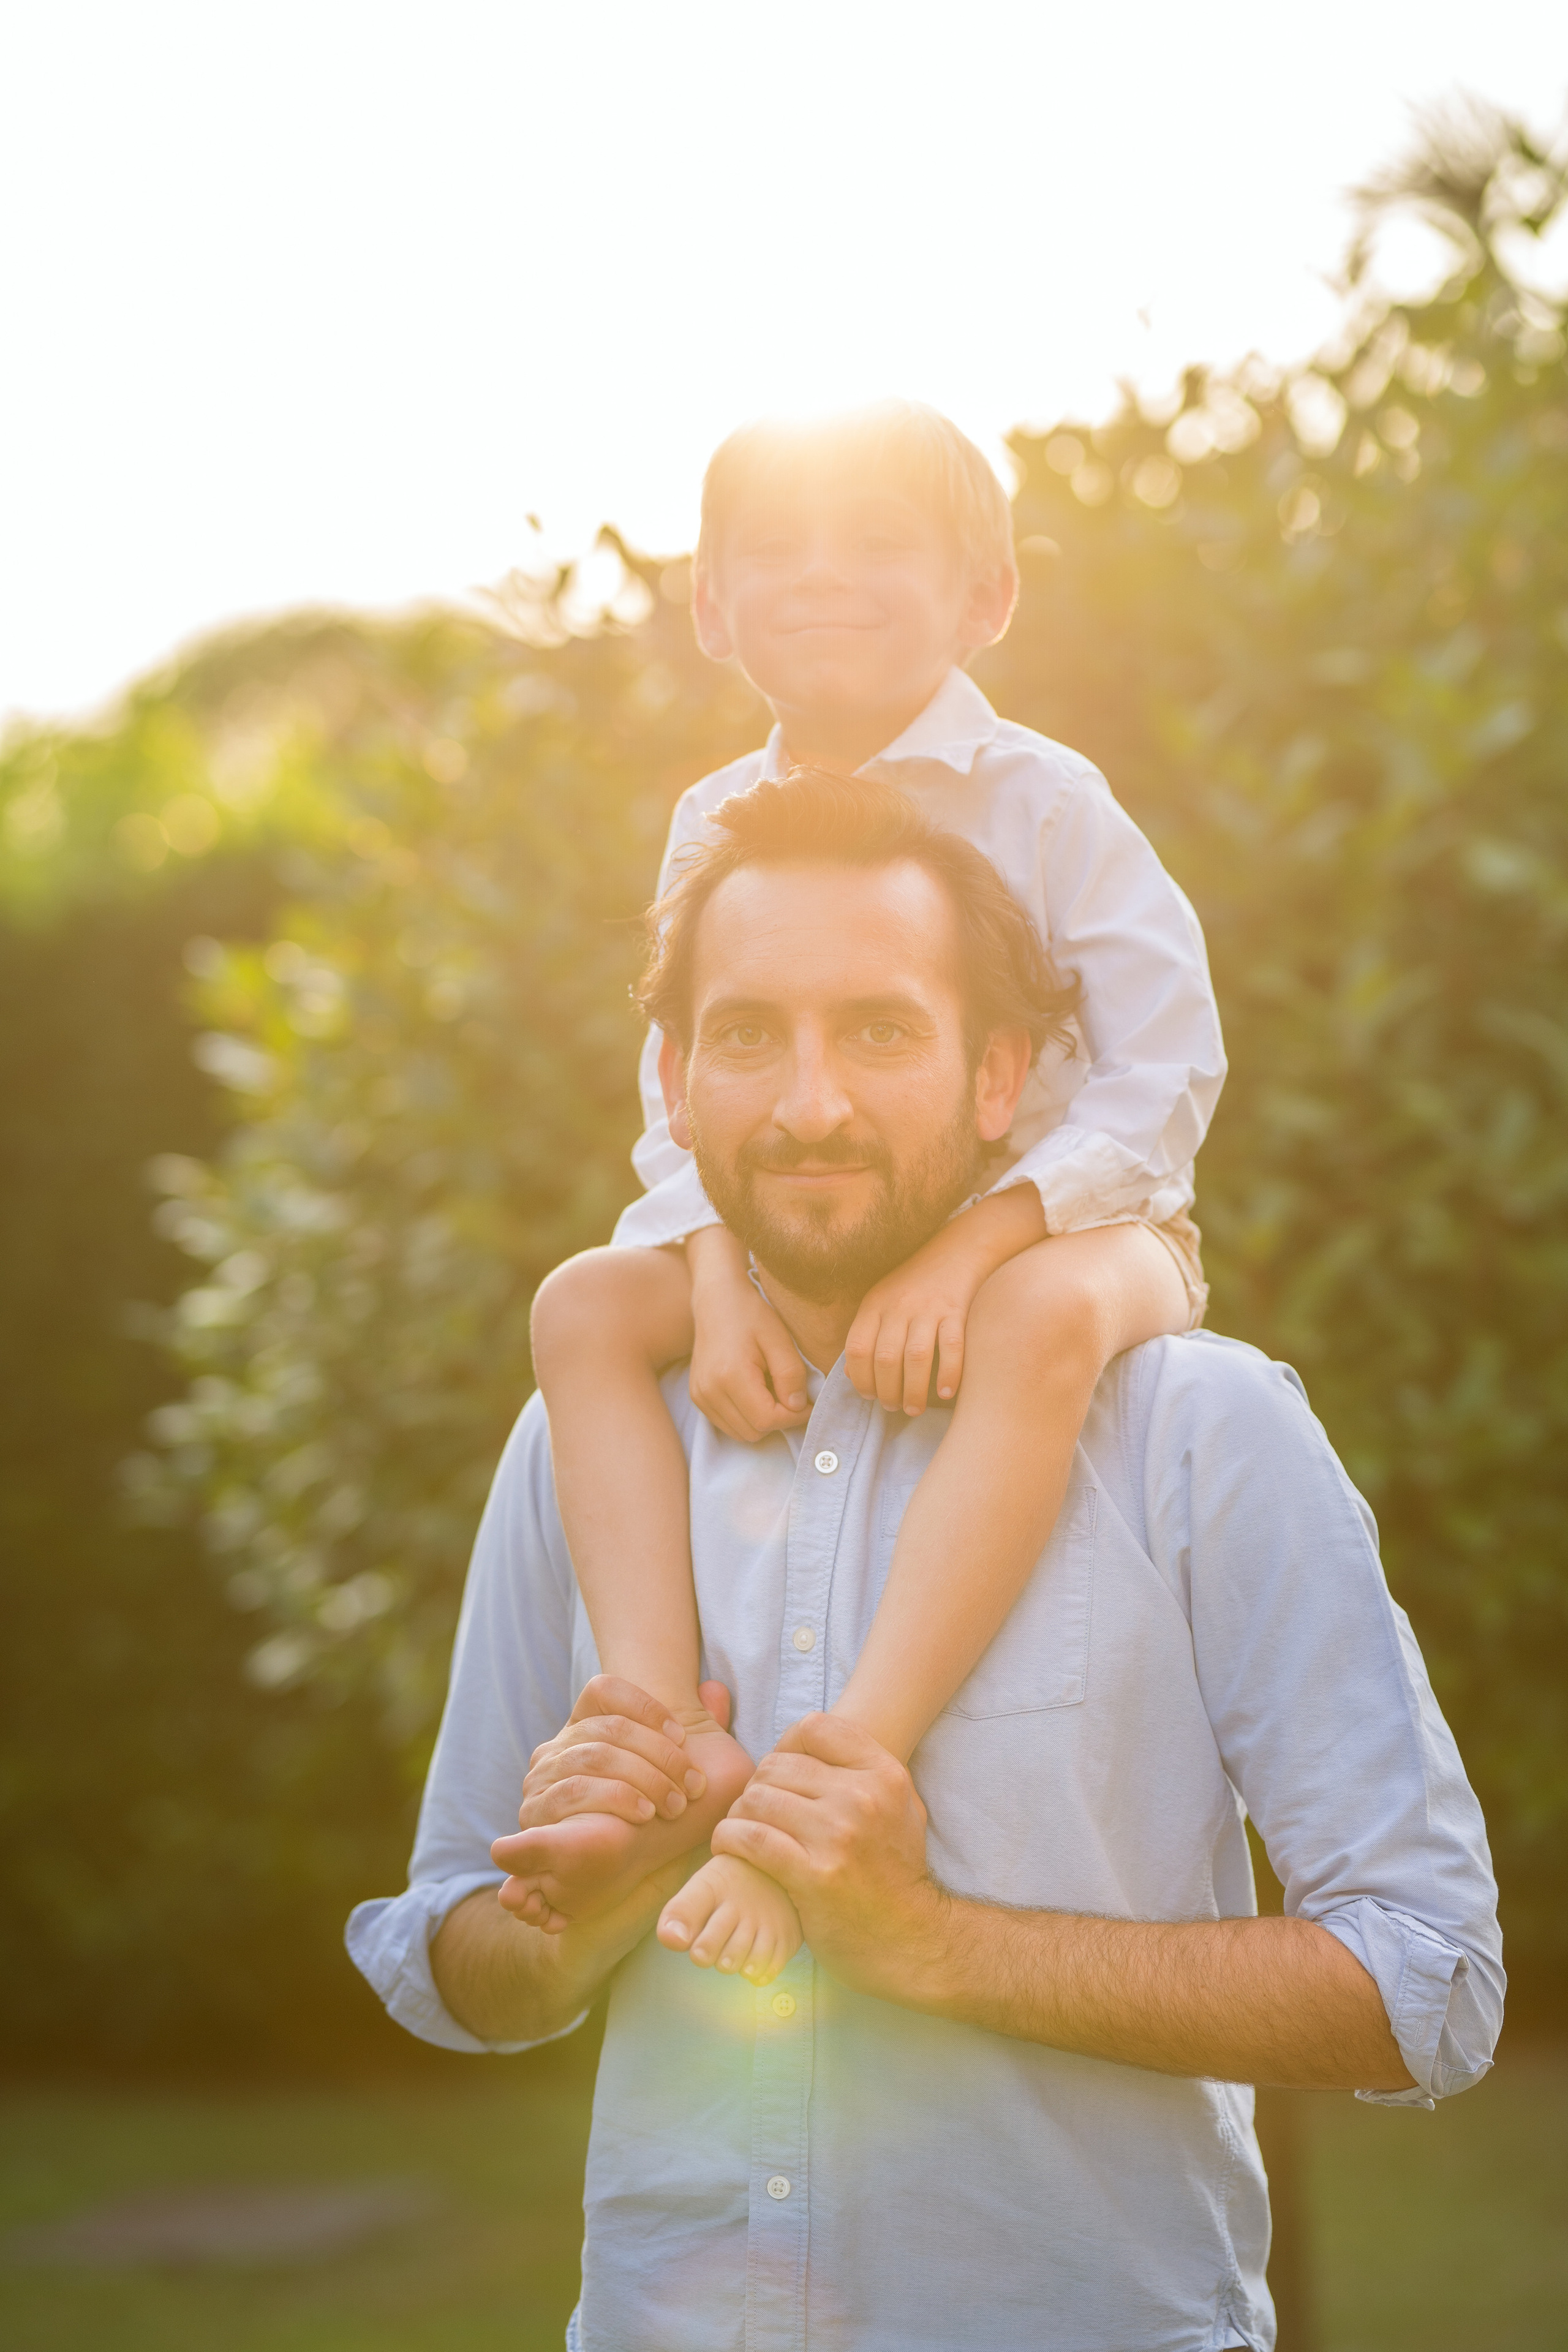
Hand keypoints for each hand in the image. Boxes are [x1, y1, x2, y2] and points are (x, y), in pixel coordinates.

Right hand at [502, 1674, 711, 1842]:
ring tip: (675, 1804)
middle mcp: (558, 1746)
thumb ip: (698, 1733)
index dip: (646, 1706)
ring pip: (596, 1755)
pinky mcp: (536, 1810)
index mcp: (584, 1727)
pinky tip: (644, 1814)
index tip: (683, 1734)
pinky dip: (616, 1797)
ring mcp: (542, 1776)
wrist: (613, 1879)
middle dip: (660, 1754)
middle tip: (693, 1784)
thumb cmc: (648, 1821)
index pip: (603, 1690)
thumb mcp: (676, 1774)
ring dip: (645, 1778)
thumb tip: (716, 1690)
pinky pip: (576, 1790)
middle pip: (610, 1727)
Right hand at [688, 1226, 810, 1441]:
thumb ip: (791, 1375)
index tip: (806, 1401)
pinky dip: (746, 1417)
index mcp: (730, 1376)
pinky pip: (727, 1424)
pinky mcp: (697, 1396)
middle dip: (778, 1420)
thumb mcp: (779, 1339)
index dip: (793, 1417)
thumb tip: (798, 1407)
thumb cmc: (751, 1314)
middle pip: (753, 1431)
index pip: (767, 1420)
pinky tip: (754, 1393)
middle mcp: (709, 1391)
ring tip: (772, 1392)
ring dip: (762, 1421)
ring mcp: (700, 1396)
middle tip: (790, 1395)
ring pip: (740, 1433)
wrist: (717, 1300)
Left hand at [710, 1713, 948, 2004]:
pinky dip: (729, 1838)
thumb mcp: (902, 1807)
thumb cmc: (896, 1873)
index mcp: (884, 1774)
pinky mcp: (812, 1874)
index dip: (787, 1745)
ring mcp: (838, 1835)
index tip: (781, 1773)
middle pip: (778, 1764)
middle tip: (754, 1809)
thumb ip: (864, 1770)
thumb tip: (812, 1735)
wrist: (911, 1939)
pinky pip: (750, 1838)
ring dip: (739, 1813)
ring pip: (758, 1798)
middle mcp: (862, 1798)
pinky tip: (728, 1845)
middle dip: (757, 1785)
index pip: (815, 1727)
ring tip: (740, 1829)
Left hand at [844, 1189, 1045, 1413]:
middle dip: (888, 1392)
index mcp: (875, 1303)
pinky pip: (952, 1348)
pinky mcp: (957, 1309)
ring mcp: (928, 1307)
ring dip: (914, 1391)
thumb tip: (854, 1374)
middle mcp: (899, 1305)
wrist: (960, 1248)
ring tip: (915, 1409)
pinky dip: (949, 1374)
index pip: (857, 1348)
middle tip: (894, 1408)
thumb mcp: (883, 1299)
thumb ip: (869, 1332)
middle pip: (886, 1358)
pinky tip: (946, 1393)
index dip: (860, 1378)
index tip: (869, 1396)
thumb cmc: (918, 1282)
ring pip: (916, 1358)